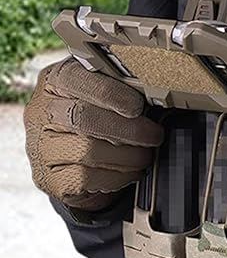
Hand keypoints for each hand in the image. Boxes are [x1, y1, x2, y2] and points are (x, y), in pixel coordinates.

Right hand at [24, 58, 163, 211]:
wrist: (75, 160)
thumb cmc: (97, 118)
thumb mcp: (103, 94)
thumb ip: (120, 87)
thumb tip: (155, 92)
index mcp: (55, 81)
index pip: (75, 79)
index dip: (110, 93)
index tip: (137, 106)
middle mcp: (41, 112)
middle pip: (83, 118)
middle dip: (129, 129)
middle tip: (154, 135)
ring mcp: (40, 147)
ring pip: (87, 151)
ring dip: (128, 155)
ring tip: (145, 155)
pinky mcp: (48, 178)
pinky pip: (85, 177)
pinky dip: (117, 176)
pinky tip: (130, 171)